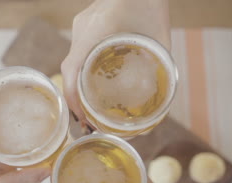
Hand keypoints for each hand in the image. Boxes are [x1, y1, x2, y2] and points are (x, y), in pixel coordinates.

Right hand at [61, 0, 170, 121]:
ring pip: (73, 60)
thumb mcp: (160, 36)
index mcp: (95, 32)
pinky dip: (81, 70)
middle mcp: (82, 29)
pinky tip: (92, 81)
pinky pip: (79, 51)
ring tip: (89, 107)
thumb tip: (161, 101)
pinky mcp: (86, 24)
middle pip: (70, 69)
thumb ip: (161, 65)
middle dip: (74, 98)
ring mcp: (82, 25)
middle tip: (87, 121)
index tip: (82, 119)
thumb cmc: (152, 2)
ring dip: (77, 84)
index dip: (72, 98)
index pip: (72, 69)